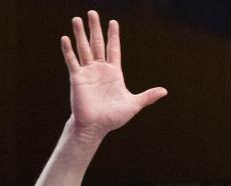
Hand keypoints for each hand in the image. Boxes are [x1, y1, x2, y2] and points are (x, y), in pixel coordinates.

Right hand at [61, 10, 166, 137]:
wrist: (96, 127)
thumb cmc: (113, 118)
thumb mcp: (133, 104)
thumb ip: (147, 96)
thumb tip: (164, 91)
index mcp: (114, 73)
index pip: (114, 49)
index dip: (113, 36)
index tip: (113, 22)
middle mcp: (100, 69)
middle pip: (97, 44)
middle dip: (95, 28)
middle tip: (92, 13)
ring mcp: (88, 72)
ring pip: (84, 48)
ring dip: (80, 34)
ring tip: (77, 19)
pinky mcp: (77, 78)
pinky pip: (72, 61)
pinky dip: (68, 50)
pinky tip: (65, 38)